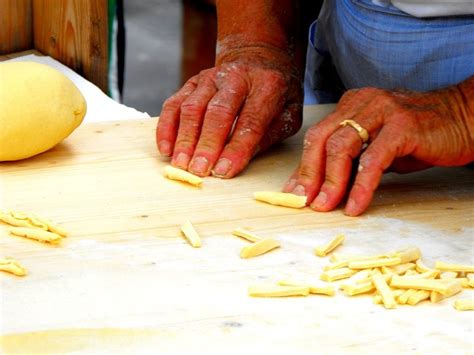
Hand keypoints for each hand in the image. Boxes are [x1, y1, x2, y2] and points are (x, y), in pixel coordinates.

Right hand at [156, 48, 302, 177]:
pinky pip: (174, 104)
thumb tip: (237, 160)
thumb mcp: (288, 115)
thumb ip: (266, 136)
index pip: (250, 121)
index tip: (223, 171)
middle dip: (206, 144)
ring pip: (192, 108)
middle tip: (198, 170)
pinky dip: (167, 128)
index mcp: (268, 86)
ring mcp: (211, 77)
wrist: (259, 57)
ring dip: (185, 139)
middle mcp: (236, 77)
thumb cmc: (275, 95)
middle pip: (217, 113)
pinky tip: (166, 149)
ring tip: (181, 164)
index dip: (236, 148)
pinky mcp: (192, 82)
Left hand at [284, 85, 473, 215]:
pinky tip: (355, 205)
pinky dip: (361, 186)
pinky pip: (373, 160)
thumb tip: (322, 188)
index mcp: (350, 105)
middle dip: (309, 174)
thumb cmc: (417, 136)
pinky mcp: (402, 126)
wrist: (464, 120)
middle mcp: (361, 103)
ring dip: (330, 182)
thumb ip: (350, 162)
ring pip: (341, 147)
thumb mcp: (376, 148)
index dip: (303, 167)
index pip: (317, 137)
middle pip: (321, 139)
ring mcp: (381, 111)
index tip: (293, 193)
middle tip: (303, 202)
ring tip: (325, 206)